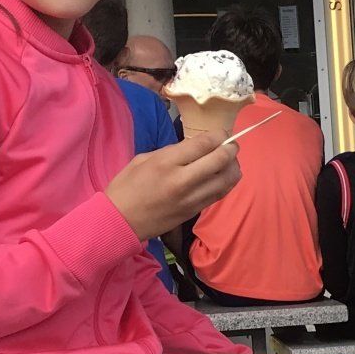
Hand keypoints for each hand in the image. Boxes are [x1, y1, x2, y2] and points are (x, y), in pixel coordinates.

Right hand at [106, 132, 241, 239]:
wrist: (120, 221)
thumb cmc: (126, 187)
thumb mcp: (143, 159)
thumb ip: (171, 152)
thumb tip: (195, 147)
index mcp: (166, 163)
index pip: (203, 144)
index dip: (218, 135)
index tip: (221, 132)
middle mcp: (182, 180)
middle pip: (220, 160)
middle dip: (231, 148)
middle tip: (231, 144)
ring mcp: (191, 198)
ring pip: (226, 179)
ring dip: (234, 166)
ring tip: (231, 160)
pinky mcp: (195, 211)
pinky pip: (220, 193)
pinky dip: (227, 182)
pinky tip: (225, 175)